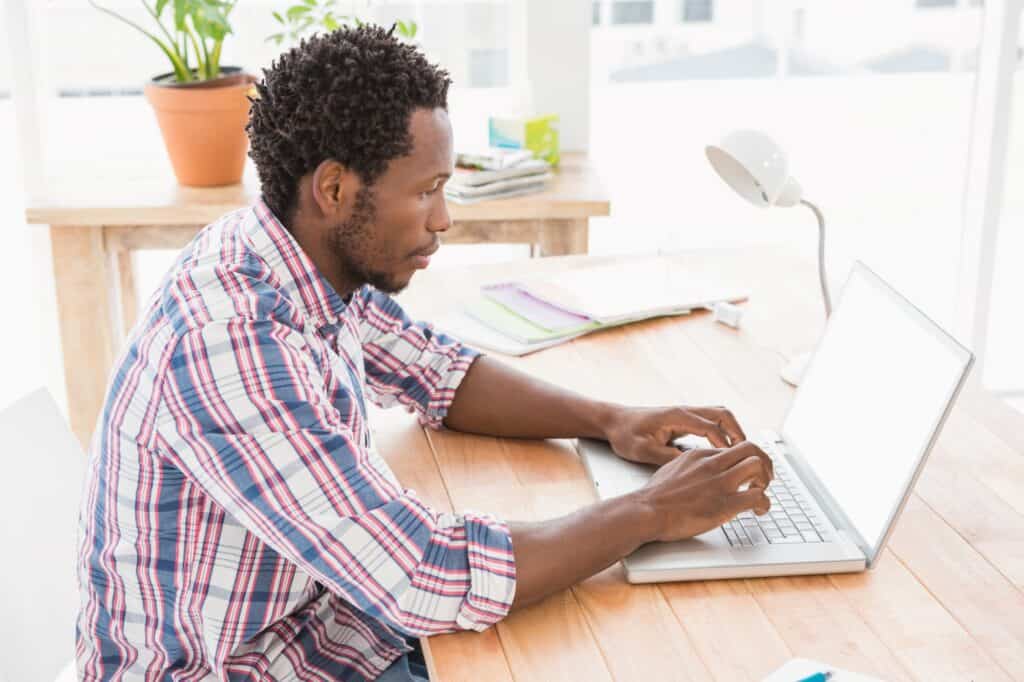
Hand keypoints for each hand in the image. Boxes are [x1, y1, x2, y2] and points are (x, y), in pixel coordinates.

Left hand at [603, 405, 745, 465]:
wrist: (613, 422)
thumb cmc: (625, 435)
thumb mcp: (643, 450)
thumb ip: (668, 456)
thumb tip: (692, 464)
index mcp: (677, 417)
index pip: (711, 427)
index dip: (726, 444)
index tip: (735, 461)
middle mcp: (685, 411)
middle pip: (723, 414)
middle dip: (738, 433)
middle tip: (748, 454)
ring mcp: (685, 413)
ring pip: (720, 414)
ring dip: (733, 430)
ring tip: (742, 452)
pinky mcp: (684, 419)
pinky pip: (711, 420)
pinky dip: (723, 431)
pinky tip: (724, 449)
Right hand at [635, 440, 773, 542]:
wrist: (647, 511)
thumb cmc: (654, 496)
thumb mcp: (672, 468)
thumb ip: (690, 466)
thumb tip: (697, 472)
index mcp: (700, 455)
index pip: (733, 448)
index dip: (745, 458)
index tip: (747, 471)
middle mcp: (713, 464)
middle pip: (751, 448)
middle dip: (763, 462)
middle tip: (763, 477)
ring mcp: (720, 483)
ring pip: (758, 466)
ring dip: (765, 480)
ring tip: (760, 492)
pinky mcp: (724, 504)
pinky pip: (757, 496)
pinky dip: (765, 503)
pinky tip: (759, 510)